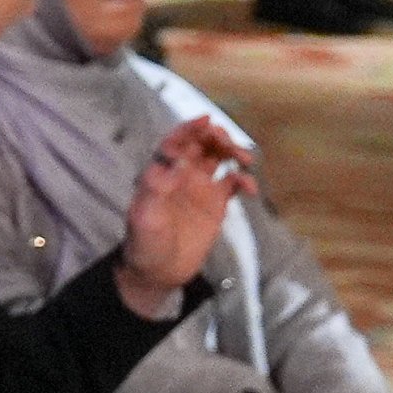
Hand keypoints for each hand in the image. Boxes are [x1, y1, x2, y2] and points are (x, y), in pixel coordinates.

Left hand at [114, 117, 247, 314]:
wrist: (158, 272)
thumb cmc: (145, 243)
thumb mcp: (144, 217)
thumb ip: (155, 189)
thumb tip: (174, 162)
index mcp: (160, 173)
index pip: (175, 143)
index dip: (188, 128)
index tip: (206, 120)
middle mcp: (181, 176)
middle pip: (200, 145)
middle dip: (215, 137)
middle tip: (227, 142)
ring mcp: (200, 189)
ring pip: (218, 159)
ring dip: (232, 152)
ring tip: (243, 159)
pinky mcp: (216, 205)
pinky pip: (232, 184)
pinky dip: (243, 180)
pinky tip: (249, 188)